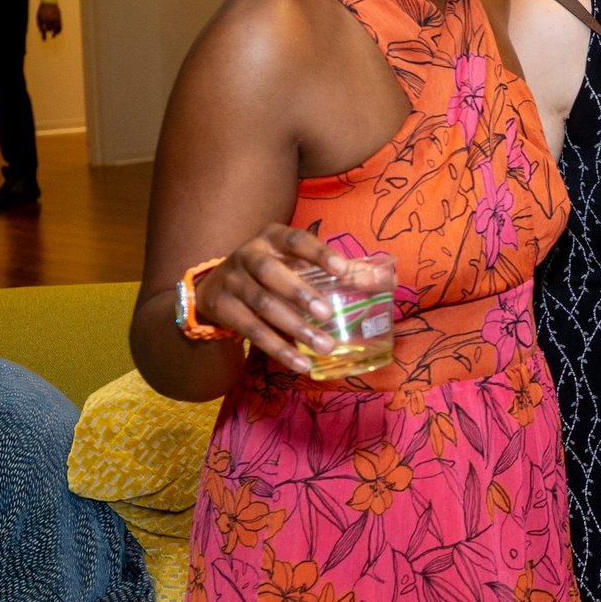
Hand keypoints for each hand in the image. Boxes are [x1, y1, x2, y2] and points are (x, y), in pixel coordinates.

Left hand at [36, 0, 61, 39]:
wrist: (49, 2)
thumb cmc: (42, 9)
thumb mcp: (38, 16)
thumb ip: (39, 24)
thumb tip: (41, 31)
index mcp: (43, 19)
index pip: (43, 30)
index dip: (44, 36)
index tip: (44, 40)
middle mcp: (50, 20)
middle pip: (49, 29)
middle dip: (49, 31)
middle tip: (51, 35)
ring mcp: (55, 19)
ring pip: (56, 29)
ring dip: (55, 33)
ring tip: (54, 35)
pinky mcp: (59, 18)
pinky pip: (60, 26)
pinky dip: (59, 30)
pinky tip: (58, 32)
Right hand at [191, 225, 358, 374]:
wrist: (215, 288)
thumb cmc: (273, 273)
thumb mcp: (297, 263)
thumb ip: (338, 271)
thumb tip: (386, 280)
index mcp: (273, 238)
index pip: (296, 240)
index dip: (318, 253)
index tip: (342, 269)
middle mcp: (249, 255)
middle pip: (271, 272)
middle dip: (299, 293)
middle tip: (327, 313)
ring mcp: (232, 281)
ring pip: (262, 305)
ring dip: (294, 327)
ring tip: (325, 346)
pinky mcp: (222, 308)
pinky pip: (252, 331)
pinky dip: (278, 349)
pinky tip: (301, 363)